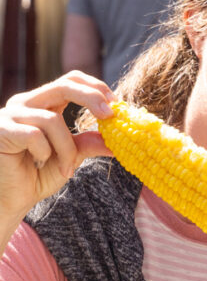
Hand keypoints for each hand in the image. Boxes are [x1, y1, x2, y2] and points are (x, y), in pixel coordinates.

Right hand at [0, 71, 114, 217]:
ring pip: (52, 120)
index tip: (116, 106)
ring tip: (67, 170)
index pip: (71, 80)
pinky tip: (39, 163)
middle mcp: (26, 103)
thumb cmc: (36, 176)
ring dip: (66, 149)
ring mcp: (10, 114)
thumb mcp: (70, 157)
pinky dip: (45, 152)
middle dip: (91, 98)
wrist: (9, 200)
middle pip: (64, 85)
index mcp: (44, 104)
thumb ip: (89, 144)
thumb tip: (120, 138)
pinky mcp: (0, 130)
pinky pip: (33, 135)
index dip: (96, 88)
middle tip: (110, 116)